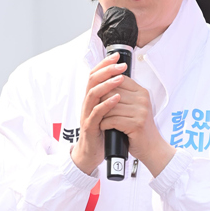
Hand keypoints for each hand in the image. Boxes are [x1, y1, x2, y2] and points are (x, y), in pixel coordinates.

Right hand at [71, 53, 125, 174]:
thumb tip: (123, 82)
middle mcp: (87, 104)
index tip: (117, 56)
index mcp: (92, 99)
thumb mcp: (107, 112)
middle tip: (120, 65)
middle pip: (92, 81)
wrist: (91, 154)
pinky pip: (96, 114)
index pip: (95, 76)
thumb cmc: (102, 132)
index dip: (104, 64)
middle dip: (106, 70)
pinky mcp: (90, 127)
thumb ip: (111, 98)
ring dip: (107, 85)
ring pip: (92, 95)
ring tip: (119, 78)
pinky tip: (116, 99)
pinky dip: (106, 104)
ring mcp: (87, 115)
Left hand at [100, 74, 175, 177]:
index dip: (105, 87)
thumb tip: (104, 84)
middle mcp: (143, 99)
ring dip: (102, 115)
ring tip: (100, 120)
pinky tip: (104, 127)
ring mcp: (141, 112)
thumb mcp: (134, 107)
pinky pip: (113, 120)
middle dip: (101, 102)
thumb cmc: (139, 128)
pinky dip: (105, 124)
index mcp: (142, 92)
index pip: (119, 80)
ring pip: (111, 107)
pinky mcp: (137, 124)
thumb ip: (123, 95)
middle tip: (96, 110)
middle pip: (112, 93)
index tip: (99, 97)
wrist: (151, 147)